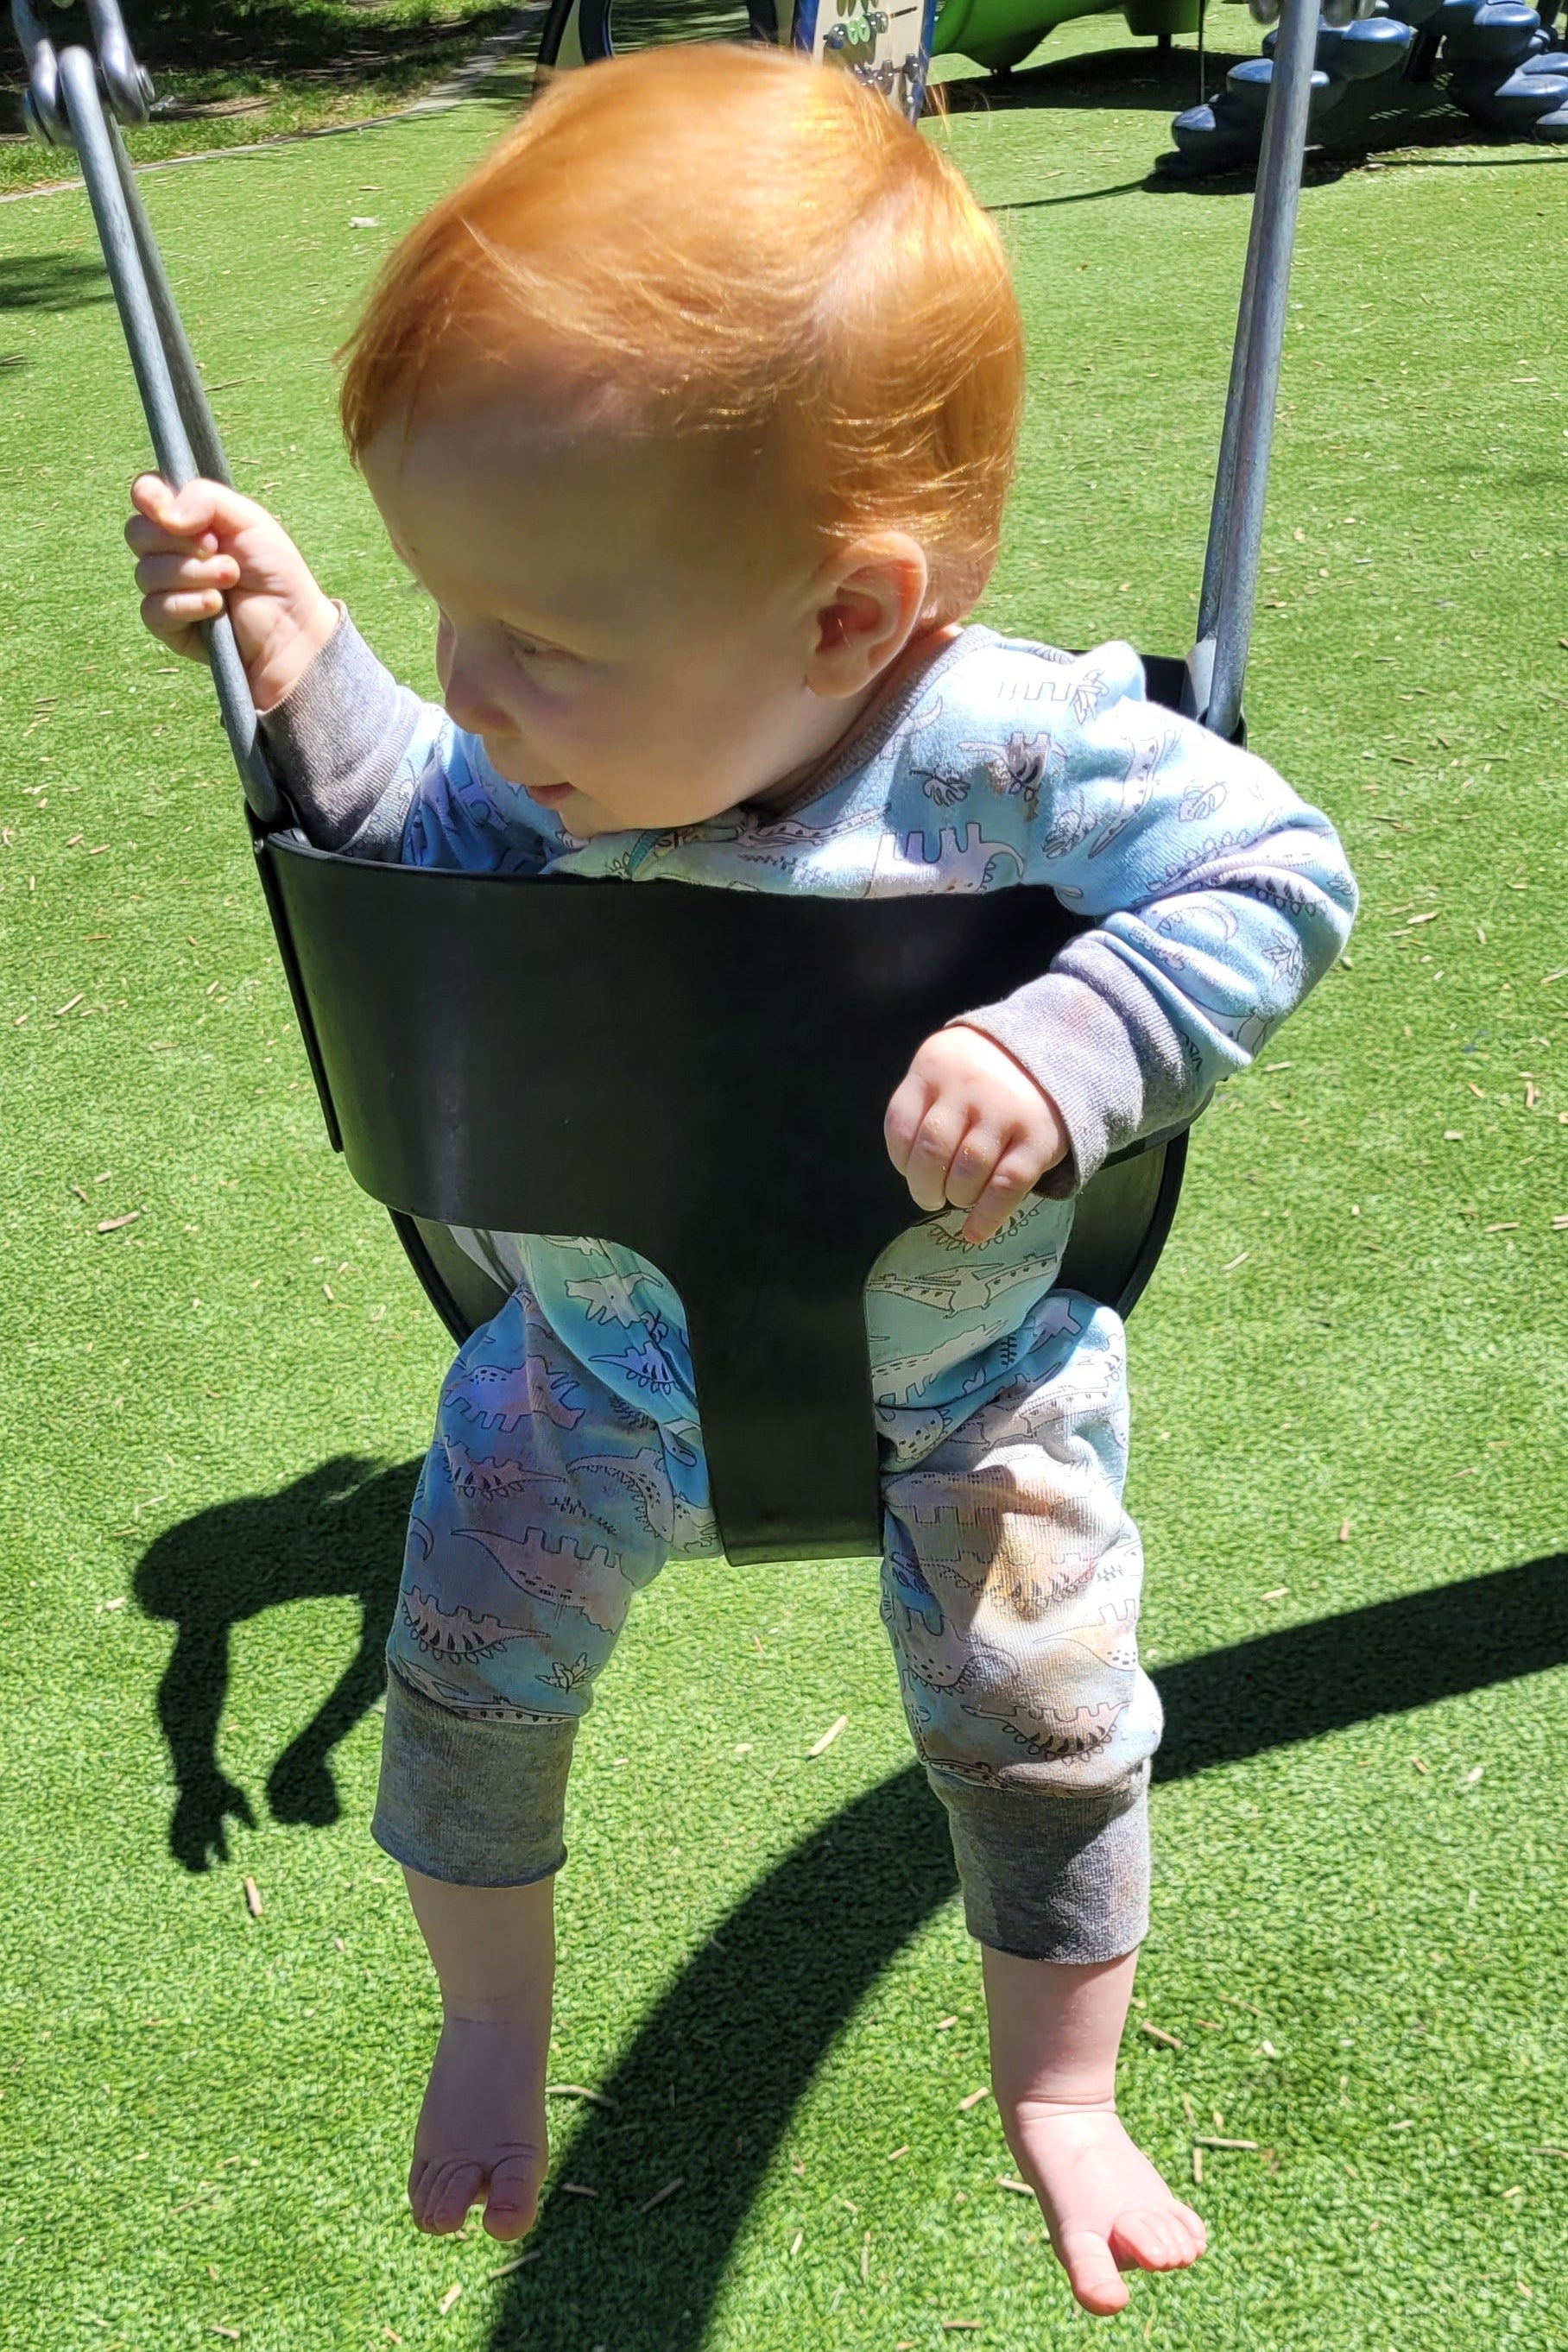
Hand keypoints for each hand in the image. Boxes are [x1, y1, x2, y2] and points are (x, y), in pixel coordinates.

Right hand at [125, 473, 339, 712]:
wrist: (291, 626)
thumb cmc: (274, 570)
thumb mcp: (248, 519)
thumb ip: (206, 499)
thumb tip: (166, 514)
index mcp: (186, 519)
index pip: (145, 494)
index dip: (148, 496)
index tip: (166, 510)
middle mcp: (169, 551)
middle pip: (137, 533)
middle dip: (180, 542)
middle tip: (219, 549)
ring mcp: (165, 588)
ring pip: (147, 572)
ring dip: (195, 574)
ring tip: (231, 579)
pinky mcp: (167, 624)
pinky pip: (154, 609)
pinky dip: (188, 604)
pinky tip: (216, 607)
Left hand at [884, 1024, 1068, 1244]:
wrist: (1055, 1050)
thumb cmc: (984, 1073)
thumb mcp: (945, 1069)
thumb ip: (925, 1106)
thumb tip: (914, 1172)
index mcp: (934, 1067)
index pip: (900, 1126)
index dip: (901, 1160)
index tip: (911, 1170)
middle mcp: (969, 1087)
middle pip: (932, 1152)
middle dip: (924, 1187)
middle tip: (931, 1196)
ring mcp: (1005, 1112)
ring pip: (968, 1172)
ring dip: (957, 1197)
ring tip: (960, 1197)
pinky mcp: (1039, 1138)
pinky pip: (1006, 1186)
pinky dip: (987, 1217)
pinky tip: (975, 1233)